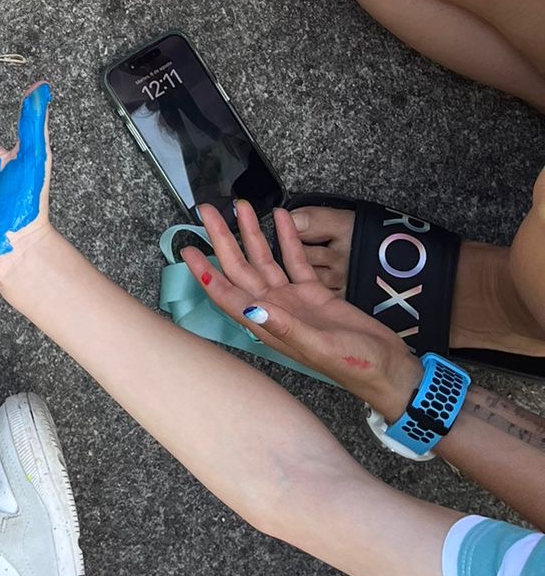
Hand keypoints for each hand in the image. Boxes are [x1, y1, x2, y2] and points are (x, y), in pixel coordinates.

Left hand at [181, 200, 418, 411]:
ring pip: (265, 260)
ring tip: (240, 206)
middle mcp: (274, 309)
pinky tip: (281, 217)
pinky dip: (288, 238)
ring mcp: (293, 299)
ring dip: (252, 234)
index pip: (227, 295)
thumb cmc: (354, 366)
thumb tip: (254, 309)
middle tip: (207, 211)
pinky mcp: (315, 292)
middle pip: (240, 268)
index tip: (187, 250)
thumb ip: (286, 328)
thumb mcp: (319, 347)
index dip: (205, 273)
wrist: (387, 369)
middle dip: (222, 240)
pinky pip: (295, 260)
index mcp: (268, 324)